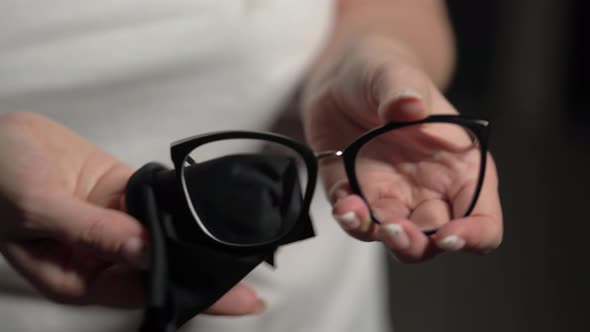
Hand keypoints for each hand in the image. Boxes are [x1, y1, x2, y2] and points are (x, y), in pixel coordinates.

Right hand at [0, 112, 262, 313]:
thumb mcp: (40, 209)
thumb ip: (91, 231)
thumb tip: (143, 250)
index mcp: (77, 276)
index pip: (141, 291)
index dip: (182, 293)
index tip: (224, 294)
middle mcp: (101, 255)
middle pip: (159, 267)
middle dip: (199, 269)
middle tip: (243, 268)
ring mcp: (114, 222)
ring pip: (162, 234)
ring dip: (193, 236)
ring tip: (234, 240)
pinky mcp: (120, 193)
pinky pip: (155, 200)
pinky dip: (177, 204)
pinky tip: (203, 205)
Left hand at [302, 37, 502, 262]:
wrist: (343, 79)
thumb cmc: (383, 73)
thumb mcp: (395, 72)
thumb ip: (404, 87)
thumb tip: (409, 104)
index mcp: (460, 166)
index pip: (482, 218)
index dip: (473, 235)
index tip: (450, 236)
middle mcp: (431, 190)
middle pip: (437, 240)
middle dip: (418, 243)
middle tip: (394, 229)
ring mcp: (394, 197)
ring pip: (399, 240)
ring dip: (381, 237)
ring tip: (356, 212)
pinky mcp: (359, 197)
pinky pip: (358, 221)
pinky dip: (350, 219)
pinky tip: (343, 203)